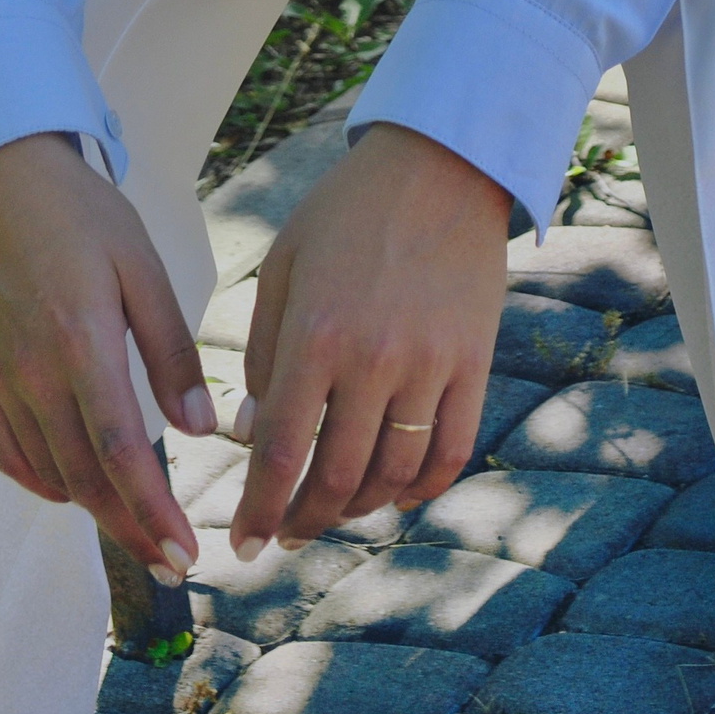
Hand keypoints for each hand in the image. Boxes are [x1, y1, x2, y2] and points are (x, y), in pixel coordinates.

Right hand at [0, 131, 217, 579]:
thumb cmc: (80, 211)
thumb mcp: (140, 265)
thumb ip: (170, 349)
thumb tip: (200, 427)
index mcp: (80, 343)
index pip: (120, 454)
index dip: (153, 513)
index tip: (184, 553)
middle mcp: (33, 371)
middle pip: (84, 478)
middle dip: (131, 529)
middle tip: (172, 562)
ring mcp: (0, 376)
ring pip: (48, 471)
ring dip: (93, 510)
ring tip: (136, 529)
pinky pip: (9, 451)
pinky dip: (44, 481)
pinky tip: (74, 486)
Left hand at [227, 122, 508, 557]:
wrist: (437, 168)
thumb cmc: (345, 213)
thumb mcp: (284, 267)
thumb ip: (266, 355)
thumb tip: (253, 435)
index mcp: (316, 334)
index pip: (279, 453)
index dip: (256, 510)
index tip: (240, 545)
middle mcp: (373, 360)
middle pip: (336, 479)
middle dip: (303, 521)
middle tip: (285, 534)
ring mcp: (431, 366)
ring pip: (392, 476)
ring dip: (358, 510)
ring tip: (333, 511)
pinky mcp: (474, 366)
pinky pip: (449, 454)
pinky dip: (420, 489)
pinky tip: (394, 492)